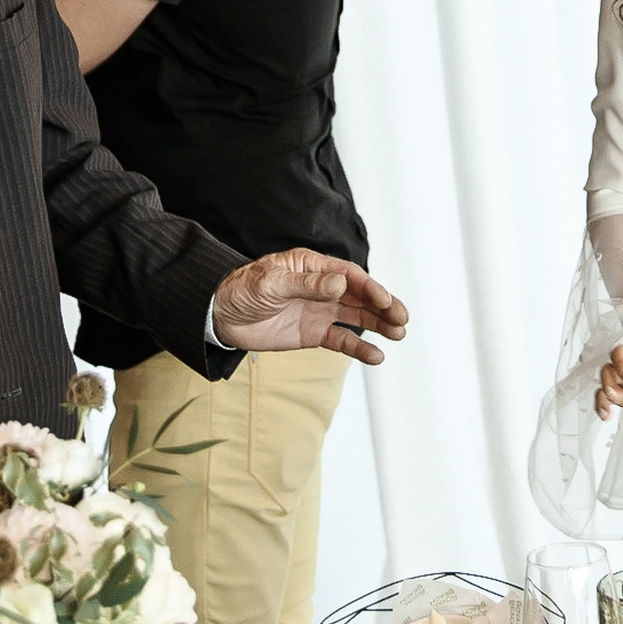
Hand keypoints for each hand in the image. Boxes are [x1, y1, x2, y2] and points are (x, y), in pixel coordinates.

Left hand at [211, 249, 408, 363]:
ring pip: (356, 317)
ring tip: (399, 334)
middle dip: (383, 306)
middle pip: (360, 295)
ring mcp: (319, 310)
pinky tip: (376, 356)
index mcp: (313, 267)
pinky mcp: (313, 333)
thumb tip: (341, 284)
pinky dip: (358, 348)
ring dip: (378, 325)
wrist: (220, 317)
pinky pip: (341, 340)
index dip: (369, 288)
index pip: (349, 275)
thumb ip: (307, 285)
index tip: (385, 301)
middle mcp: (322, 287)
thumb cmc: (242, 290)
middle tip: (402, 318)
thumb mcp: (271, 284)